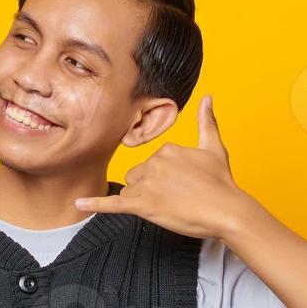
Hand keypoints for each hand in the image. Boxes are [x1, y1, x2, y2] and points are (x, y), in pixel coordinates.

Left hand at [74, 95, 262, 241]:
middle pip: (137, 178)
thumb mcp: (214, 147)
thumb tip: (207, 97)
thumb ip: (206, 121)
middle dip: (150, 189)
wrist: (228, 210)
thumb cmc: (222, 182)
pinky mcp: (144, 205)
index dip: (162, 178)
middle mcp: (154, 163)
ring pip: (130, 192)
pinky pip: (114, 203)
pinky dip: (95, 204)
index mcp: (167, 149)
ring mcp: (148, 184)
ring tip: (169, 206)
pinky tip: (79, 204)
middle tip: (176, 198)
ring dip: (143, 200)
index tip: (181, 185)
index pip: (150, 164)